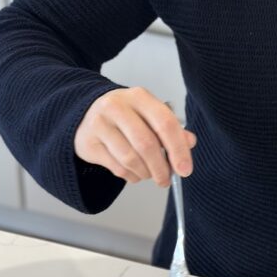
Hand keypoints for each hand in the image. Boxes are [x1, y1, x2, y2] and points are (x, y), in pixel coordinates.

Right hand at [74, 87, 195, 187]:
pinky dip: (131, 176)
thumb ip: (170, 128)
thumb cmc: (126, 116)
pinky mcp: (89, 143)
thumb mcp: (149, 115)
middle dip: (161, 168)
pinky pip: (116, 168)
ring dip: (145, 173)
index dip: (178, 149)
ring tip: (149, 174)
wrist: (87, 114)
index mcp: (139, 97)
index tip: (185, 170)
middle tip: (166, 180)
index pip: (165, 123)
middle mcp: (117, 107)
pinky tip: (135, 173)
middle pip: (146, 144)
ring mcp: (100, 124)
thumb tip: (189, 142)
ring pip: (130, 159)